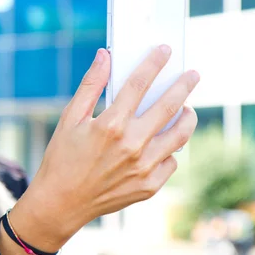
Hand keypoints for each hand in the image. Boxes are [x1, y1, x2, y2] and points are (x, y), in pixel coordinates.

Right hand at [14, 45, 199, 247]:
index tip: (165, 51)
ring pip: (180, 135)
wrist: (61, 203)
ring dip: (187, 117)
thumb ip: (90, 86)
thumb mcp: (70, 118)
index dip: (153, 63)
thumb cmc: (62, 157)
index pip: (139, 84)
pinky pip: (171, 161)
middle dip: (183, 85)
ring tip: (187, 108)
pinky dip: (169, 148)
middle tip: (192, 74)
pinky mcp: (149, 186)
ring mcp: (144, 167)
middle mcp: (132, 145)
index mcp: (110, 125)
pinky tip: (162, 142)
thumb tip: (104, 56)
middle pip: (169, 106)